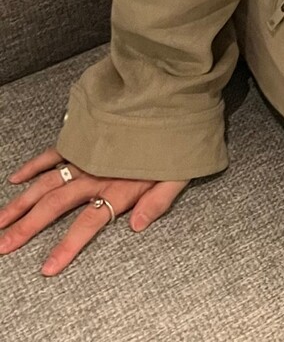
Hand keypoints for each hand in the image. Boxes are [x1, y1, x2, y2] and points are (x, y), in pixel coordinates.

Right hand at [0, 147, 187, 275]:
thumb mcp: (179, 174)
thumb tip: (137, 225)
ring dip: (22, 202)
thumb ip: (158, 202)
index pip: (88, 223)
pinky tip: (16, 178)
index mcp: (120, 186)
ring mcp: (88, 155)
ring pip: (47, 182)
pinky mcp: (86, 138)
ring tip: (1, 222)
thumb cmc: (178, 140)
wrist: (174, 101)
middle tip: (3, 246)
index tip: (47, 268)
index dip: (67, 247)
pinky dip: (35, 165)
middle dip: (27, 227)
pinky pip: (55, 152)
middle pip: (56, 205)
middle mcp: (98, 173)